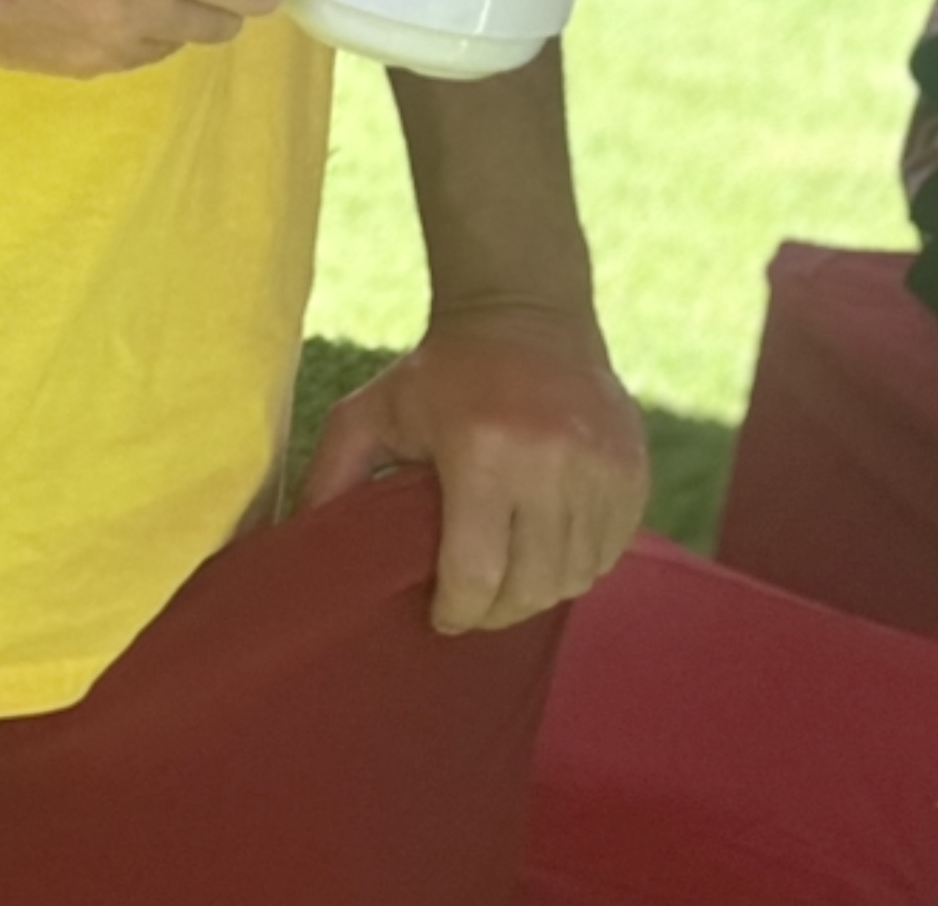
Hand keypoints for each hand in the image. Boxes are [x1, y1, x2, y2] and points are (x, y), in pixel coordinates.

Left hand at [302, 301, 650, 630]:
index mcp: (483, 454)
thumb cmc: (438, 373)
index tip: (441, 619)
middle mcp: (552, 466)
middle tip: (472, 611)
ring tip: (507, 586)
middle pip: (533, 585)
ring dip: (540, 594)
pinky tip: (545, 556)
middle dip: (498, 613)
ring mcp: (602, 471)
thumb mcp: (368, 412)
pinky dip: (578, 568)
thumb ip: (331, 475)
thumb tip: (303, 539)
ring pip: (576, 576)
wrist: (525, 317)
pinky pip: (610, 552)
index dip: (459, 612)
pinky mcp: (634, 474)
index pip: (479, 572)